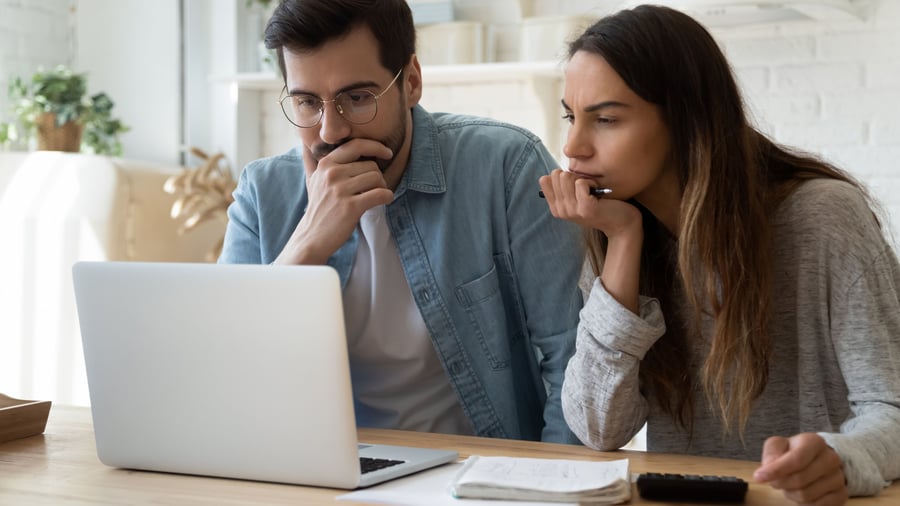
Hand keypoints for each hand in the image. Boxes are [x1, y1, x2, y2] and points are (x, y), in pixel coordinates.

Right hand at [274, 139, 393, 264]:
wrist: (311, 237)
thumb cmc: (319, 209)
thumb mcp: (315, 180)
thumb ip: (322, 162)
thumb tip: (321, 144)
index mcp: (325, 164)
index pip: (356, 145)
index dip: (376, 146)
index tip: (386, 153)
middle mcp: (332, 174)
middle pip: (371, 165)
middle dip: (378, 177)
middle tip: (375, 189)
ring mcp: (340, 190)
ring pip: (377, 178)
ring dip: (383, 187)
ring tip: (376, 196)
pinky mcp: (351, 207)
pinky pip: (380, 194)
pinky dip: (387, 197)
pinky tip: (384, 200)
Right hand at [538, 169, 640, 237]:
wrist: (621, 224)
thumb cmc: (601, 206)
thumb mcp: (577, 199)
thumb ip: (564, 189)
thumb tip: (553, 173)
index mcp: (556, 208)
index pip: (544, 179)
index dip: (561, 176)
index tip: (574, 185)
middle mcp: (560, 210)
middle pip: (556, 174)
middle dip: (572, 175)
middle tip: (585, 187)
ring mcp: (572, 210)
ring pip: (566, 176)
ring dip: (582, 178)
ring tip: (592, 190)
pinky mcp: (585, 208)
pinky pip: (581, 182)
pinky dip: (591, 182)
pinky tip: (598, 192)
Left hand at [754, 433, 847, 505]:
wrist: (817, 460)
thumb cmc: (793, 452)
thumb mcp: (778, 445)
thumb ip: (771, 453)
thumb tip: (767, 470)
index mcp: (814, 442)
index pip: (796, 460)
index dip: (776, 470)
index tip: (759, 477)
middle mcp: (831, 459)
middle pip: (799, 480)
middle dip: (781, 483)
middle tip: (776, 480)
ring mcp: (839, 478)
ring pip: (806, 495)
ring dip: (791, 493)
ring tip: (789, 485)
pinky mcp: (841, 494)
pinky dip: (803, 503)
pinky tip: (801, 492)